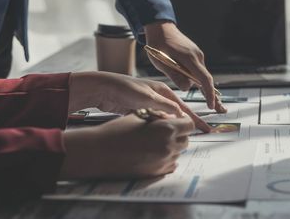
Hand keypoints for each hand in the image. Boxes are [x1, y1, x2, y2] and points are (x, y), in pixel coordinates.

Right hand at [60, 114, 193, 178]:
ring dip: (172, 146)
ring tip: (154, 142)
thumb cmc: (117, 131)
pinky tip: (152, 153)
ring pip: (178, 152)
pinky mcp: (157, 172)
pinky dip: (166, 158)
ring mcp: (163, 161)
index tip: (178, 121)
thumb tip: (171, 117)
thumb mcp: (140, 116)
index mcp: (166, 129)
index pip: (189, 124)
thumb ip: (159, 117)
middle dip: (178, 134)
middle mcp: (168, 146)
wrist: (99, 152)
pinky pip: (171, 164)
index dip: (183, 122)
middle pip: (186, 139)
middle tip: (164, 131)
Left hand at [69, 71, 210, 131]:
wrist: (102, 89)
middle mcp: (158, 97)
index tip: (205, 129)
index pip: (183, 108)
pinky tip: (163, 137)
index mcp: (163, 91)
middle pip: (177, 114)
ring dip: (173, 128)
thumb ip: (164, 106)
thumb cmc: (124, 88)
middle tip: (200, 135)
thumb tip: (181, 115)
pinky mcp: (139, 112)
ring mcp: (149, 105)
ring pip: (165, 120)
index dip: (195, 119)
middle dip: (188, 125)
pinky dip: (160, 129)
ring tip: (183, 139)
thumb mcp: (147, 97)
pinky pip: (154, 122)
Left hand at [144, 21, 225, 112]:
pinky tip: (204, 92)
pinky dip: (202, 82)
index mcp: (190, 58)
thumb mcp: (161, 62)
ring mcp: (198, 55)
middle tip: (221, 110)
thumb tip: (187, 88)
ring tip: (214, 105)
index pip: (204, 79)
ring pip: (203, 76)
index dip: (209, 93)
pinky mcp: (195, 55)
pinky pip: (199, 71)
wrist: (161, 28)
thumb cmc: (158, 45)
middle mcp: (198, 56)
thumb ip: (174, 75)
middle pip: (207, 79)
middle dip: (214, 96)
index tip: (211, 105)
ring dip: (207, 90)